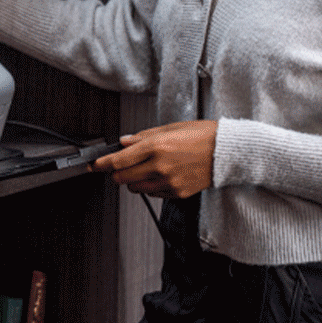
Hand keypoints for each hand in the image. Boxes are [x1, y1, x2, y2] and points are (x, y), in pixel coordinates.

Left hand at [90, 121, 216, 198]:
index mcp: (157, 146)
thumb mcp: (170, 128)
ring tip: (144, 168)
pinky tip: (160, 175)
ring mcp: (169, 182)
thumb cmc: (202, 136)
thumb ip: (144, 137)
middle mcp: (160, 166)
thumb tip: (124, 142)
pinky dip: (150, 186)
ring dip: (132, 180)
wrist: (226, 152)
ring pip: (135, 188)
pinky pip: (152, 194)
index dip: (102, 164)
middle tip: (118, 166)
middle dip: (116, 172)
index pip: (119, 159)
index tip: (94, 165)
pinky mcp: (177, 193)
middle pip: (122, 177)